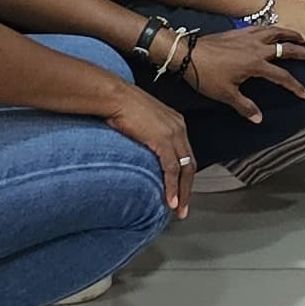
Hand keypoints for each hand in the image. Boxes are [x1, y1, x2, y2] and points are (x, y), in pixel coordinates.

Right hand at [106, 88, 200, 217]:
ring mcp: (173, 133)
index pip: (185, 154)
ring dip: (182, 192)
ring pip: (184, 169)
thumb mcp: (142, 121)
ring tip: (178, 209)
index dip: (184, 175)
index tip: (180, 191)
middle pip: (190, 164)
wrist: (115, 96)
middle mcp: (179, 128)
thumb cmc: (122, 105)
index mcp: (176, 123)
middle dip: (187, 188)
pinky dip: (172, 187)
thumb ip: (149, 136)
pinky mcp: (163, 140)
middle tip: (183, 207)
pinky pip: (172, 169)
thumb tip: (144, 149)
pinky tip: (169, 200)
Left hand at [180, 20, 304, 118]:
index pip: (283, 77)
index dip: (296, 86)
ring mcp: (250, 36)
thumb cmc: (206, 76)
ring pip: (278, 32)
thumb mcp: (226, 95)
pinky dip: (275, 29)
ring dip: (293, 35)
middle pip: (289, 48)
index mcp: (256, 65)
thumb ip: (245, 107)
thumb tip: (259, 119)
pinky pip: (264, 27)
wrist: (188, 54)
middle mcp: (258, 48)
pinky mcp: (241, 31)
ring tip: (303, 39)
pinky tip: (276, 32)